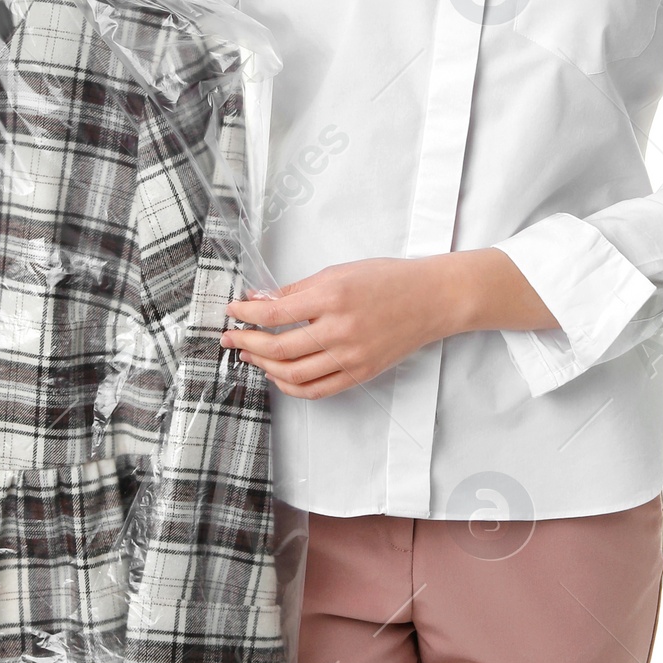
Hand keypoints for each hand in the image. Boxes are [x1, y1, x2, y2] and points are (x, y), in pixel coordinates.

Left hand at [221, 251, 555, 398]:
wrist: (433, 299)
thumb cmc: (388, 280)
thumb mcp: (339, 272)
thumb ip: (298, 290)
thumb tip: (260, 301)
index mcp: (333, 297)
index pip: (274, 313)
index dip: (244, 315)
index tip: (231, 311)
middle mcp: (340, 330)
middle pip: (278, 348)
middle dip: (245, 343)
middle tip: (229, 337)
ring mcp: (351, 356)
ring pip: (293, 374)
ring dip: (264, 366)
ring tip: (251, 355)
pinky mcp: (360, 373)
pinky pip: (316, 390)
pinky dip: (290, 386)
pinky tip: (278, 373)